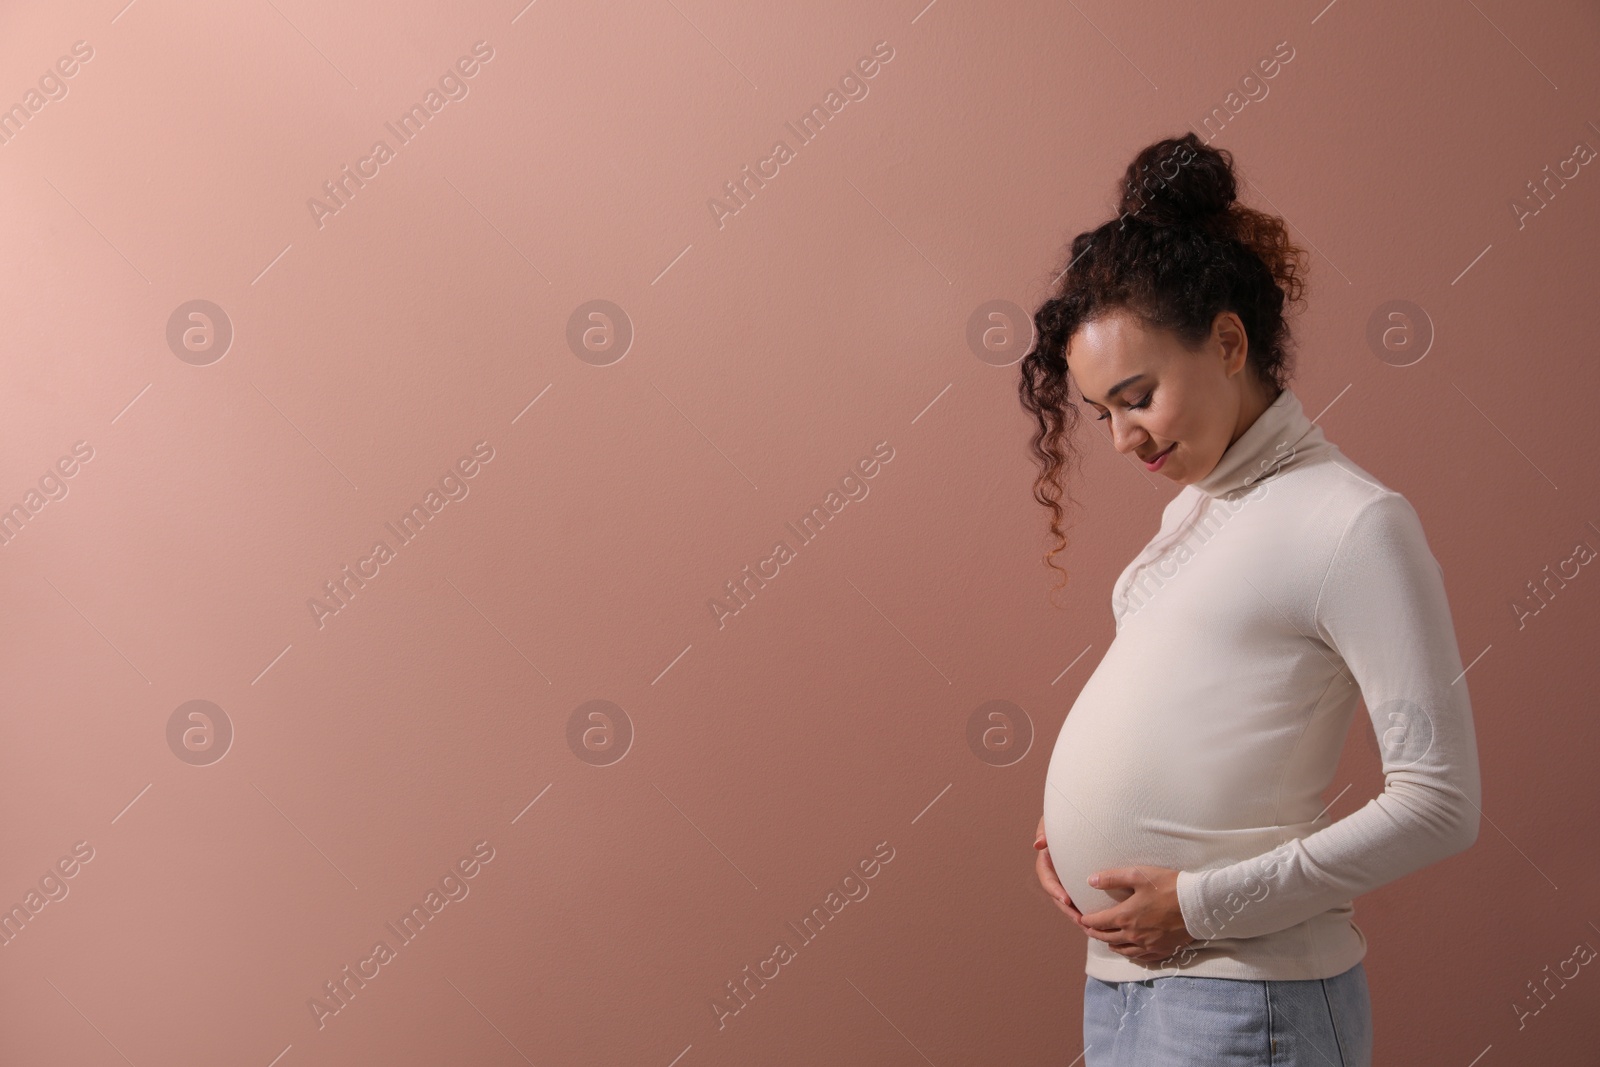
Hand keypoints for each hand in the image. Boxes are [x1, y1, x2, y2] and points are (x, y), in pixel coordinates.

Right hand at [1034, 815, 1083, 922]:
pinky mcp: (1079, 882)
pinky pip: (1081, 897)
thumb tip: (1038, 845)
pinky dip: (1087, 907)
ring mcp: (1067, 879)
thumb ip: (1045, 830)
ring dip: (1078, 914)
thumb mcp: (1052, 821)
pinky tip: (1100, 918)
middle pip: (1058, 896)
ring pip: (1070, 901)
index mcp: (1047, 862)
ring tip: (1090, 926)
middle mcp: (1056, 873)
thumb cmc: (1064, 818)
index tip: (1066, 900)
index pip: (1047, 880)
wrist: (1082, 817)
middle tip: (1081, 920)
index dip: (1055, 891)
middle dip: (1068, 910)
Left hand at [1076, 865, 1195, 964]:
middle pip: (1107, 937)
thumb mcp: (1138, 875)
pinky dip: (1129, 953)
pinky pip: (1140, 958)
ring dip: (1110, 944)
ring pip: (1122, 950)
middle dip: (1094, 932)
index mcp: (1125, 917)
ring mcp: (1148, 946)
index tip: (1080, 918)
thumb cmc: (1169, 886)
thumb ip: (1112, 878)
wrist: (1199, 905)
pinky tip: (1128, 950)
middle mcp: (1133, 935)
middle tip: (1088, 929)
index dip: (1086, 920)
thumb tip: (1090, 880)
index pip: (1098, 922)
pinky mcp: (1161, 951)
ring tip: (1105, 939)